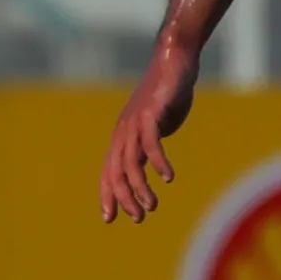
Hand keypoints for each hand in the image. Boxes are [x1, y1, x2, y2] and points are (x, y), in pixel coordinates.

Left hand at [101, 34, 200, 222]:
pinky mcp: (151, 113)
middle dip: (122, 197)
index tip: (110, 217)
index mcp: (122, 137)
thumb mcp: (156, 126)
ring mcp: (135, 122)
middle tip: (136, 218)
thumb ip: (149, 145)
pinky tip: (167, 177)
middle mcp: (123, 131)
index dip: (108, 194)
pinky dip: (158, 161)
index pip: (108, 171)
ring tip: (152, 206)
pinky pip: (150, 142)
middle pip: (115, 170)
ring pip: (130, 161)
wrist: (173, 62)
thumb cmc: (166, 96)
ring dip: (140, 186)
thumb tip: (150, 165)